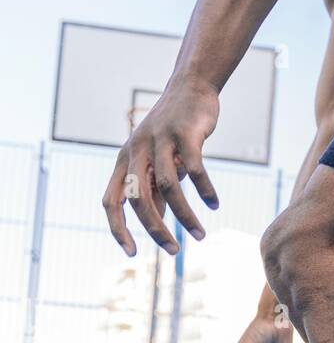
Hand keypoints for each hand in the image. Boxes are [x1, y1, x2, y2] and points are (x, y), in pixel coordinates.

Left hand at [102, 75, 219, 256]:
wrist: (191, 88)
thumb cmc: (172, 131)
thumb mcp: (155, 160)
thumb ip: (152, 188)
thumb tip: (154, 222)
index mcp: (124, 161)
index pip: (111, 201)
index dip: (117, 229)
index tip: (132, 253)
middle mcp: (137, 151)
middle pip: (139, 200)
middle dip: (155, 230)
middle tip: (174, 251)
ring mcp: (160, 141)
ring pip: (169, 188)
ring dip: (185, 217)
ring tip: (200, 235)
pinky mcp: (185, 134)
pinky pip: (195, 170)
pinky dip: (205, 191)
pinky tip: (214, 205)